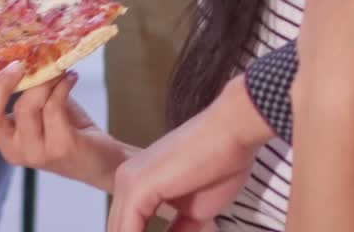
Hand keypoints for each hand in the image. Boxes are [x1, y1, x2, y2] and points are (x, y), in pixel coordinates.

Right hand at [0, 62, 119, 188]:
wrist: (101, 160)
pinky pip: (53, 107)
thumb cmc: (65, 126)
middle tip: (17, 64)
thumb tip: (17, 47)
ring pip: (26, 107)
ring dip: (42, 80)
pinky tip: (71, 77)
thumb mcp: (37, 108)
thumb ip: (23, 88)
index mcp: (2, 138)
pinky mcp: (60, 148)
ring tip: (57, 68)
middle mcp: (12, 149)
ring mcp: (35, 152)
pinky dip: (61, 85)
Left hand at [107, 77, 263, 231]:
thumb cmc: (221, 164)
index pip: (127, 230)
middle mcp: (126, 180)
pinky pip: (129, 230)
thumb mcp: (195, 212)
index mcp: (137, 183)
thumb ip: (177, 231)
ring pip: (121, 231)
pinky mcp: (138, 186)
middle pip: (120, 231)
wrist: (232, 132)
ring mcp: (129, 181)